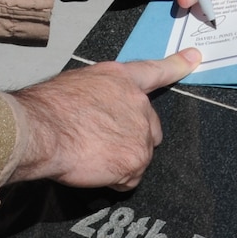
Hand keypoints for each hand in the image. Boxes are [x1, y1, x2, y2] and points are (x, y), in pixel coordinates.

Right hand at [9, 50, 198, 189]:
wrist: (41, 129)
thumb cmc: (48, 108)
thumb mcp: (77, 85)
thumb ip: (100, 95)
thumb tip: (98, 111)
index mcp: (120, 79)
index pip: (155, 71)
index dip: (177, 64)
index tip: (195, 57)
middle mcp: (137, 102)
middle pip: (149, 127)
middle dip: (132, 138)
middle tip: (101, 143)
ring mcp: (140, 132)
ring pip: (139, 155)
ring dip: (120, 161)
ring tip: (91, 155)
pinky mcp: (136, 159)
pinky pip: (130, 178)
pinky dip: (115, 180)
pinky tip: (94, 169)